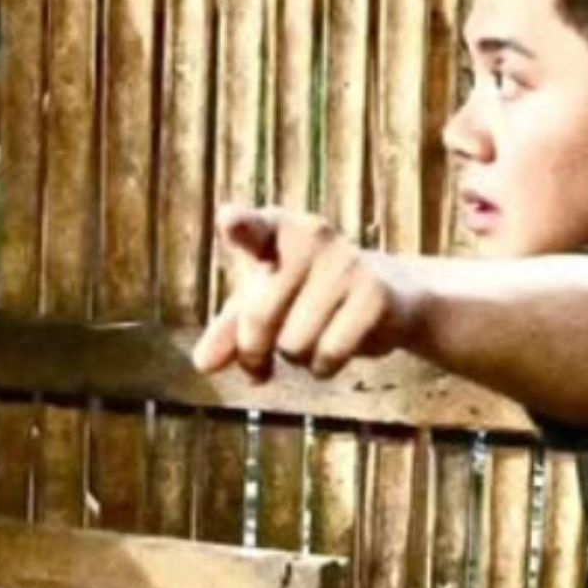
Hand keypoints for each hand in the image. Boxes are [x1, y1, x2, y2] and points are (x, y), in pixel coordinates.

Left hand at [195, 205, 428, 381]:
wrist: (382, 297)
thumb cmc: (302, 295)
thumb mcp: (257, 305)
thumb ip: (226, 331)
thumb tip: (204, 363)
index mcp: (274, 229)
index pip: (252, 227)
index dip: (240, 225)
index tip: (229, 220)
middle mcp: (311, 236)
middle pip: (259, 317)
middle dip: (254, 350)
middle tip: (260, 355)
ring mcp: (346, 262)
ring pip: (293, 343)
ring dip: (296, 357)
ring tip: (312, 333)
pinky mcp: (375, 293)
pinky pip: (329, 354)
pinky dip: (323, 367)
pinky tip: (333, 349)